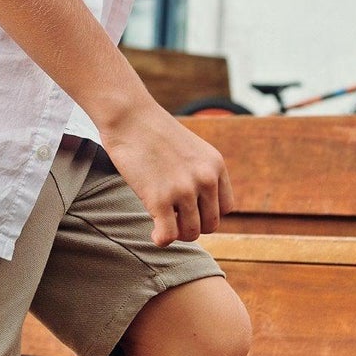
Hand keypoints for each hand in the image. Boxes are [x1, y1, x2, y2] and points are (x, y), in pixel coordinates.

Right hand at [99, 103, 233, 245]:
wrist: (129, 116)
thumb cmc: (153, 132)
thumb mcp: (191, 149)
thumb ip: (200, 173)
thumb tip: (196, 206)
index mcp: (215, 166)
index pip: (225, 208)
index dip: (206, 213)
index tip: (188, 209)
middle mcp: (205, 179)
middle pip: (210, 224)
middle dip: (192, 225)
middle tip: (173, 218)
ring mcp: (183, 190)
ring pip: (190, 233)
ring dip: (176, 233)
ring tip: (161, 222)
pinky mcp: (159, 199)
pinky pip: (168, 236)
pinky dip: (161, 240)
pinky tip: (154, 233)